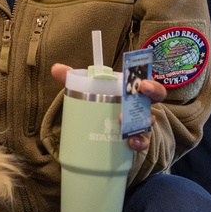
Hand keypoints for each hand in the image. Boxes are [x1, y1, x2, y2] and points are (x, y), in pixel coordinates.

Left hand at [51, 63, 165, 153]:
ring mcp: (139, 126)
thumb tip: (56, 68)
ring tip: (123, 122)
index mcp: (131, 92)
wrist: (102, 136)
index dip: (150, 82)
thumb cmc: (99, 106)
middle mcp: (139, 108)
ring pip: (147, 123)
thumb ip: (72, 80)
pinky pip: (142, 143)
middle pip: (154, 100)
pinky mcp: (135, 143)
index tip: (142, 82)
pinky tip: (130, 143)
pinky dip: (138, 143)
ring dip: (140, 122)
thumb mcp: (86, 92)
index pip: (147, 84)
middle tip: (140, 93)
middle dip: (152, 94)